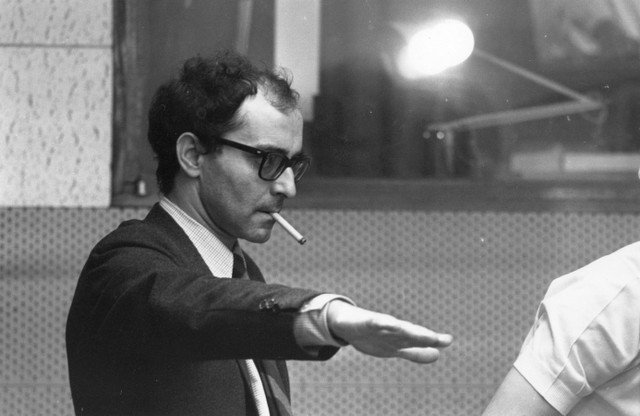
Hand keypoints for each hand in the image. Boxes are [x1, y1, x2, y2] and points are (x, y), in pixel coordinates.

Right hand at [326, 301, 452, 363]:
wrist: (346, 323)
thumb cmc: (374, 335)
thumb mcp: (397, 347)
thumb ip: (416, 352)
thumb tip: (438, 355)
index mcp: (401, 337)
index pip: (419, 339)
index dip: (433, 340)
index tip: (448, 340)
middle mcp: (393, 330)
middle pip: (410, 333)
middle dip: (422, 336)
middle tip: (436, 339)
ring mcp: (379, 325)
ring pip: (394, 328)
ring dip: (406, 330)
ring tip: (416, 332)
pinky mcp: (365, 321)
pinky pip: (373, 322)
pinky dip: (380, 323)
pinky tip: (386, 322)